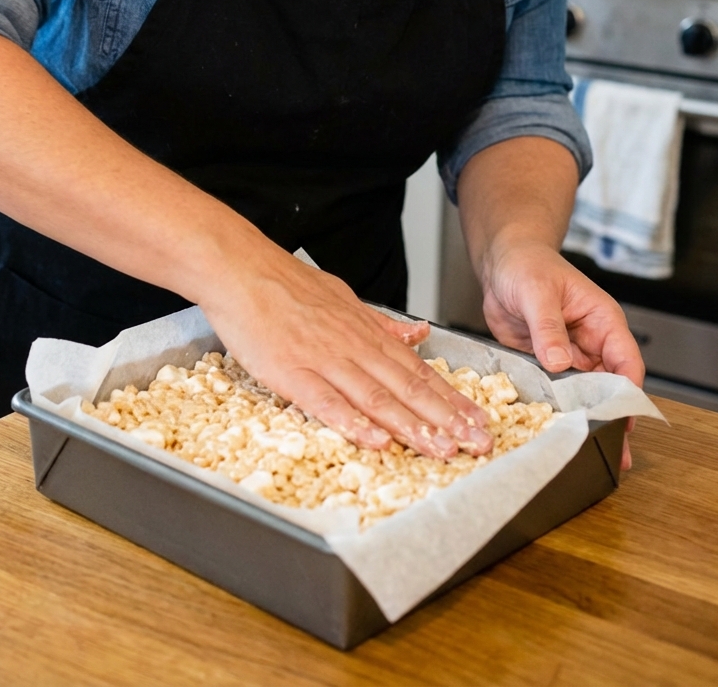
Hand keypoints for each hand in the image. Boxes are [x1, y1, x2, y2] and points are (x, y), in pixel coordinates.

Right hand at [198, 240, 493, 460]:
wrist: (241, 269)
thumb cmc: (286, 284)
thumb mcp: (343, 297)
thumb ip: (381, 323)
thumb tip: (419, 334)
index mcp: (365, 331)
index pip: (416, 369)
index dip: (449, 398)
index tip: (476, 420)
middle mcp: (352, 346)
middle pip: (406, 386)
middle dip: (445, 418)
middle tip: (477, 443)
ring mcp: (323, 359)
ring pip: (376, 397)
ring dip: (412, 426)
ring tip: (443, 449)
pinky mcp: (291, 371)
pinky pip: (327, 401)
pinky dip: (354, 423)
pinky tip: (377, 440)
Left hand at [480, 239, 644, 469]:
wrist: (501, 263)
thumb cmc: (527, 264)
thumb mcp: (536, 291)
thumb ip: (548, 326)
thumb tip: (559, 362)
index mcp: (602, 321)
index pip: (626, 361)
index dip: (627, 392)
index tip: (622, 420)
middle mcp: (591, 342)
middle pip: (609, 386)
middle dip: (610, 417)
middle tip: (614, 454)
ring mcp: (569, 355)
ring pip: (583, 394)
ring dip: (582, 418)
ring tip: (585, 451)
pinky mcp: (546, 364)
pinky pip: (554, 391)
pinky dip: (555, 410)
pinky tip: (553, 431)